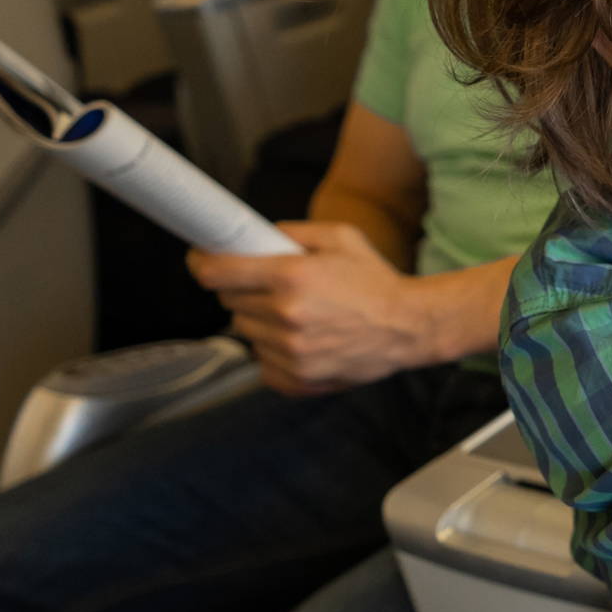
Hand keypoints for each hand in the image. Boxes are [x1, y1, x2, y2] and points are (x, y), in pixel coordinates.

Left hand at [188, 221, 433, 395]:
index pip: (217, 274)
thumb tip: (253, 237)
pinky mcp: (297, 379)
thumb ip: (291, 232)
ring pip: (245, 333)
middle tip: (270, 287)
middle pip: (230, 303)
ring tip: (294, 316)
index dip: (203, 264)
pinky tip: (300, 341)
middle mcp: (286, 316)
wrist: (409, 328)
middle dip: (243, 291)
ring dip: (260, 323)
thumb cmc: (375, 281)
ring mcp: (291, 353)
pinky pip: (262, 364)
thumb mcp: (340, 237)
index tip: (202, 261)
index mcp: (292, 277)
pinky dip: (273, 353)